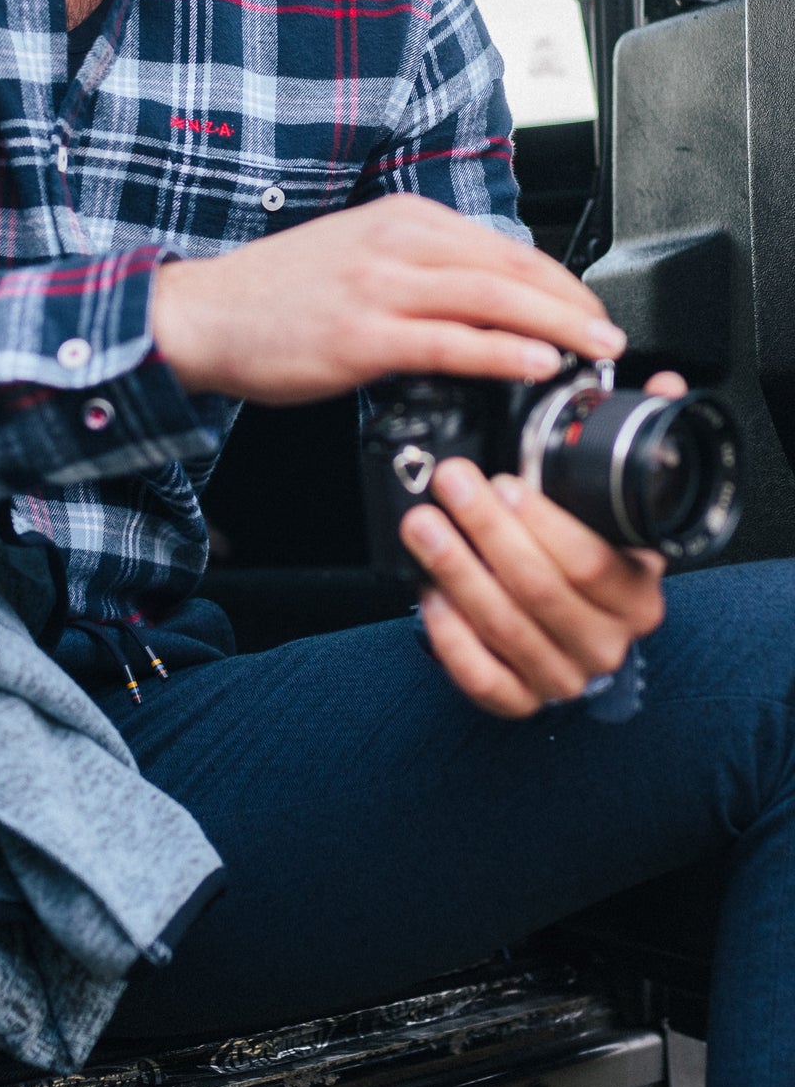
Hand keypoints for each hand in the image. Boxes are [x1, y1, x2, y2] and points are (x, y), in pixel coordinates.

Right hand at [152, 196, 625, 403]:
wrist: (202, 315)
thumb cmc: (274, 296)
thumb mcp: (356, 258)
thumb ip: (417, 272)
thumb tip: (479, 305)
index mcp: (401, 220)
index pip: (501, 247)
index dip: (557, 281)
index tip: (587, 310)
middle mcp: (396, 243)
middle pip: (510, 267)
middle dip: (571, 302)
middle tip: (610, 334)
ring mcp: (379, 287)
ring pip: (492, 299)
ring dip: (555, 325)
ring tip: (594, 350)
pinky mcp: (363, 336)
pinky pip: (450, 342)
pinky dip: (502, 351)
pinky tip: (535, 364)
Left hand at [401, 371, 684, 717]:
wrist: (578, 637)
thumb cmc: (593, 565)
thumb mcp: (616, 514)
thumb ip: (631, 451)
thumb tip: (663, 386)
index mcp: (636, 594)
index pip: (590, 561)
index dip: (544, 522)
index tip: (504, 480)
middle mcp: (604, 641)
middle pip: (539, 588)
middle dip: (486, 530)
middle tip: (450, 484)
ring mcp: (562, 675)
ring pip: (504, 627)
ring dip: (456, 570)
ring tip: (422, 524)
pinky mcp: (520, 700)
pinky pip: (481, 677)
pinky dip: (451, 636)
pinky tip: (428, 594)